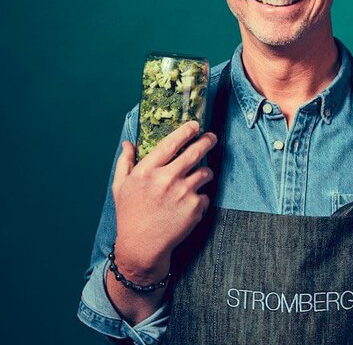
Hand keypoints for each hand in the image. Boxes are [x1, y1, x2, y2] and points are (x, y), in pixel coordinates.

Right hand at [111, 120, 216, 281]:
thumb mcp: (120, 187)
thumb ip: (124, 163)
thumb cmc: (130, 215)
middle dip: (207, 141)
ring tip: (199, 177)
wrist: (142, 247)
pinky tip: (190, 204)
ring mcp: (183, 193)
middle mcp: (167, 179)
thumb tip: (128, 142)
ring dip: (205, 172)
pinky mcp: (195, 208)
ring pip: (205, 172)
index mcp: (147, 171)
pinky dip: (201, 197)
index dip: (186, 131)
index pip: (171, 143)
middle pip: (195, 152)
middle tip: (211, 137)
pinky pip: (206, 195)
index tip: (195, 125)